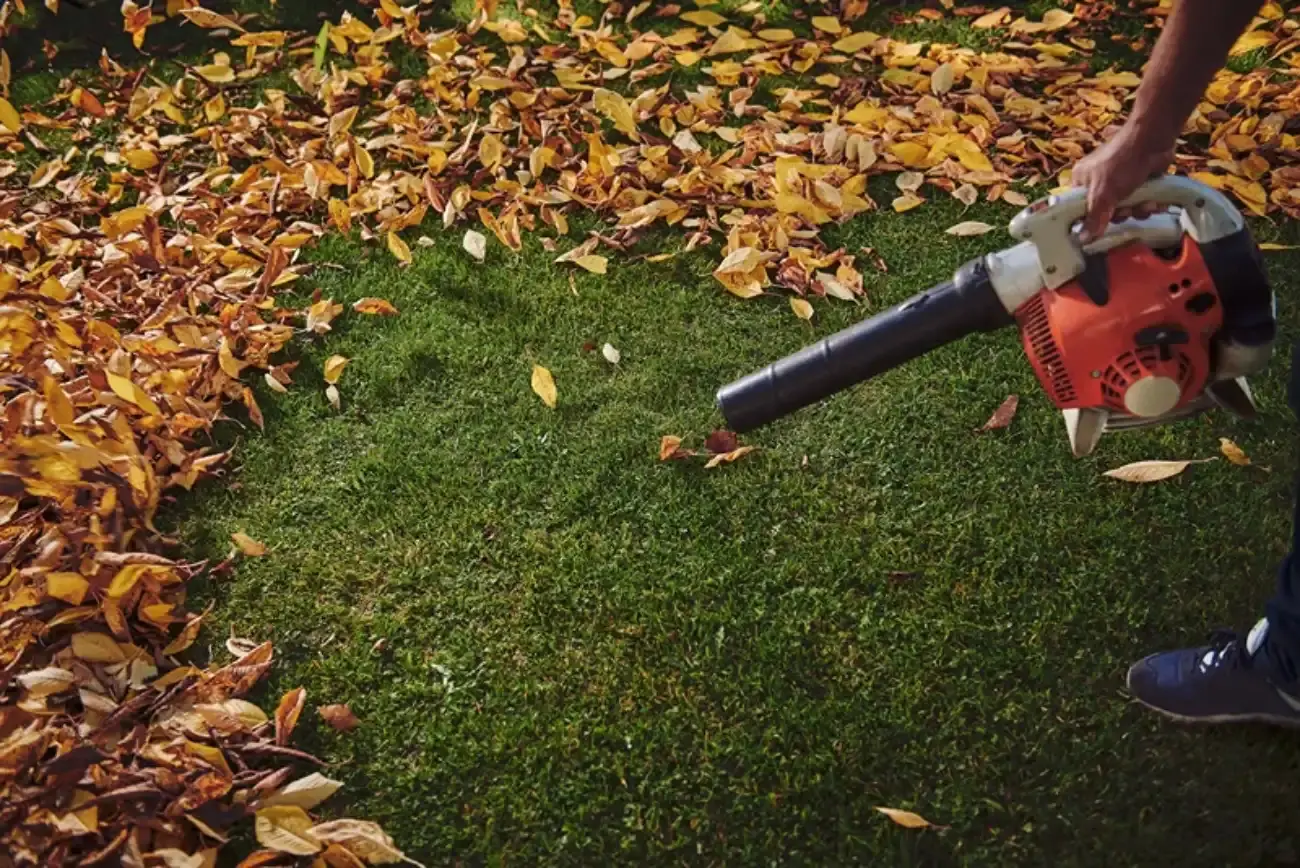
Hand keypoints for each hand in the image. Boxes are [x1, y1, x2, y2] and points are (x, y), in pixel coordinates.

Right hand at [1071, 123, 1175, 240]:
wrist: (1153, 140)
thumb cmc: (1121, 163)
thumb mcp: (1103, 194)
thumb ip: (1093, 218)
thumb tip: (1082, 240)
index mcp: (1082, 181)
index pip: (1078, 208)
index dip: (1089, 220)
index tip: (1098, 229)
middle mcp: (1098, 182)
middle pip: (1105, 212)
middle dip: (1121, 214)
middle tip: (1127, 210)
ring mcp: (1120, 182)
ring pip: (1126, 208)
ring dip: (1138, 210)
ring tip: (1146, 203)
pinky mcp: (1139, 181)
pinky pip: (1140, 202)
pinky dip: (1148, 203)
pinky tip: (1155, 200)